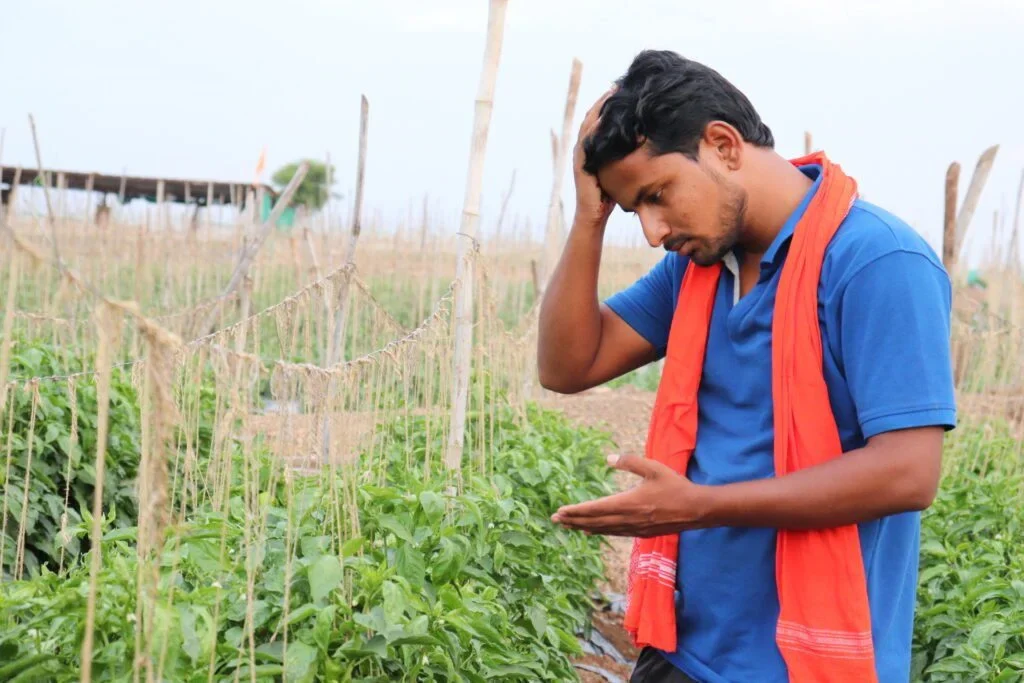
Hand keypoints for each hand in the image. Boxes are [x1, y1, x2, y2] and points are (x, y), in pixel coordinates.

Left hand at [551, 454, 710, 536]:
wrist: (696, 509)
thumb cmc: (675, 486)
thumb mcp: (653, 468)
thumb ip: (630, 462)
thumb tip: (608, 458)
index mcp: (629, 502)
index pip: (596, 508)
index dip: (576, 511)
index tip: (560, 511)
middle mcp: (628, 519)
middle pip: (595, 521)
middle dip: (574, 520)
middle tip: (555, 519)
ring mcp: (634, 528)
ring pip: (603, 529)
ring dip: (584, 527)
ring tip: (569, 525)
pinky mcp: (641, 533)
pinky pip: (614, 533)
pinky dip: (600, 531)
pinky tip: (592, 530)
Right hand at [572, 88, 616, 228]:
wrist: (593, 216)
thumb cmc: (609, 196)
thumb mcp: (620, 170)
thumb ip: (626, 156)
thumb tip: (646, 143)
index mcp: (591, 148)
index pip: (599, 120)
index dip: (608, 104)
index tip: (622, 89)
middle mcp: (583, 148)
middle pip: (592, 116)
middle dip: (604, 100)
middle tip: (618, 84)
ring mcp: (580, 155)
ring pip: (588, 124)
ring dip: (599, 107)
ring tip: (612, 93)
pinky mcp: (581, 163)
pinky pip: (587, 140)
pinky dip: (595, 127)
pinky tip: (604, 116)